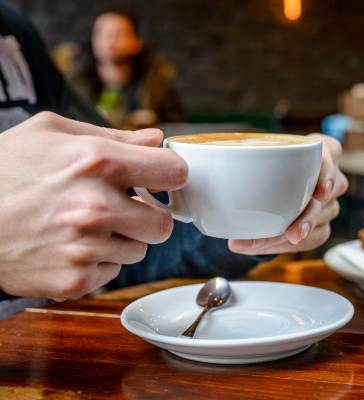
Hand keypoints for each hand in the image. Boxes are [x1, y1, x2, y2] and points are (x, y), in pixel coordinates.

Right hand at [0, 112, 187, 300]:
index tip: (161, 178)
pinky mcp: (75, 278)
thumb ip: (112, 135)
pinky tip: (69, 245)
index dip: (170, 175)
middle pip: (163, 224)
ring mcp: (85, 247)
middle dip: (147, 215)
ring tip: (84, 225)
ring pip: (138, 250)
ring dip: (121, 239)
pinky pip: (113, 271)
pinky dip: (99, 261)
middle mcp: (95, 206)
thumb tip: (156, 139)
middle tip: (122, 208)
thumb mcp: (49, 131)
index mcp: (96, 161)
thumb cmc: (2, 169)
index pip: (174, 172)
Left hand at [228, 134, 347, 254]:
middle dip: (306, 218)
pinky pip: (310, 241)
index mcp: (320, 154)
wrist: (264, 188)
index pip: (332, 157)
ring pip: (318, 225)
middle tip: (289, 232)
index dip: (329, 173)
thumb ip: (238, 154)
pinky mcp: (320, 227)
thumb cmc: (263, 167)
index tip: (319, 190)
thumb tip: (191, 163)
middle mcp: (329, 180)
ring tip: (255, 243)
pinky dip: (283, 246)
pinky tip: (259, 246)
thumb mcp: (254, 153)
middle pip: (325, 200)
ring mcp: (328, 205)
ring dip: (286, 238)